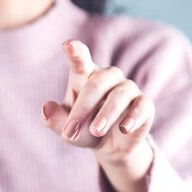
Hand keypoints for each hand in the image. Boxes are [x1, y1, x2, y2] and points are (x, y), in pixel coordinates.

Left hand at [41, 39, 154, 166]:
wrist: (111, 146)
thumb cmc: (84, 129)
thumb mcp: (66, 129)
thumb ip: (54, 119)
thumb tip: (46, 109)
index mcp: (85, 75)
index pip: (80, 59)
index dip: (75, 52)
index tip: (68, 46)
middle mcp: (108, 77)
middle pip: (96, 84)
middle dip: (83, 109)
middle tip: (69, 133)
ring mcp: (128, 89)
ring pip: (119, 95)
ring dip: (106, 115)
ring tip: (95, 132)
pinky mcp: (145, 104)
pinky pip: (142, 106)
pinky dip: (133, 117)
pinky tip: (124, 129)